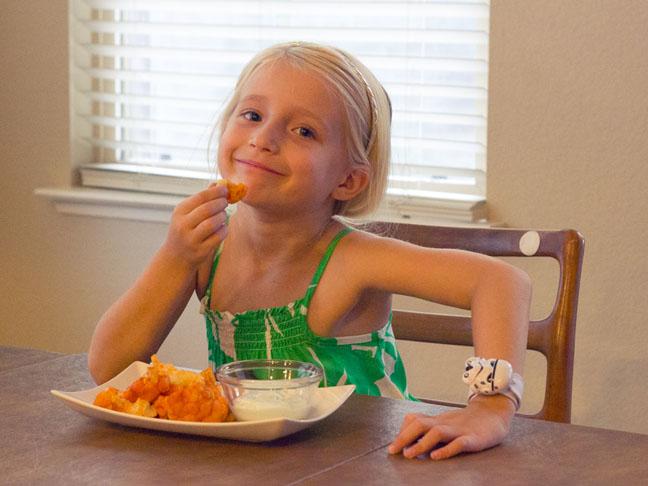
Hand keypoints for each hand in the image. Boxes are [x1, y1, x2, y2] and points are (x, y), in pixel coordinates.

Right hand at [161, 184, 229, 266]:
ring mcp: (191, 239)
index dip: (216, 192)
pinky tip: (223, 227)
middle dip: (221, 203)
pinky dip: (224, 229)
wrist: (176, 256)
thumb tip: (217, 184)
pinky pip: (218, 236)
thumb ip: (202, 199)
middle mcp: (183, 225)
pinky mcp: (201, 250)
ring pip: (213, 223)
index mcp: (179, 211)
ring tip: (223, 215)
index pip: (201, 197)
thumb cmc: (186, 229)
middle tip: (226, 201)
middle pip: (208, 209)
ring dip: (223, 216)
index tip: (225, 189)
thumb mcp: (188, 213)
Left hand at [388, 395, 514, 459]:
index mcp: (438, 420)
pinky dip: (446, 450)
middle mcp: (445, 423)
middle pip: (420, 424)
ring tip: (409, 454)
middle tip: (392, 451)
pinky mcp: (473, 438)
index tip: (393, 446)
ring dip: (421, 444)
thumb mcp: (447, 422)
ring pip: (437, 433)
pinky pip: (459, 443)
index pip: (415, 420)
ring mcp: (459, 430)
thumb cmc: (468, 421)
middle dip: (404, 437)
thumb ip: (431, 430)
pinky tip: (436, 457)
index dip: (402, 432)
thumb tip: (411, 442)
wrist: (494, 411)